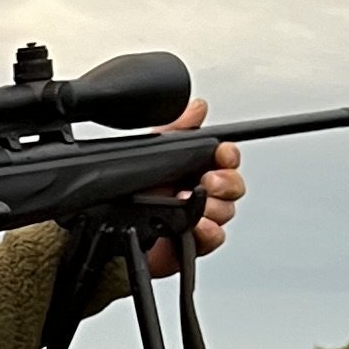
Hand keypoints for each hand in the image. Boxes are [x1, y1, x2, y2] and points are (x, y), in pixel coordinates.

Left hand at [147, 101, 244, 276]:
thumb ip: (176, 128)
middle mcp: (201, 192)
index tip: (223, 154)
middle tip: (207, 182)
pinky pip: (216, 237)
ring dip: (214, 207)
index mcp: (195, 168)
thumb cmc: (134, 195)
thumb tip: (197, 107)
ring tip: (190, 203)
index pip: (226, 158)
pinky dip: (209, 231)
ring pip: (227, 210)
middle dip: (226, 182)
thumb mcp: (153, 153)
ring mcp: (200, 217)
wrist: (113, 233)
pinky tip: (197, 225)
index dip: (229, 155)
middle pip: (234, 185)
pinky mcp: (195, 241)